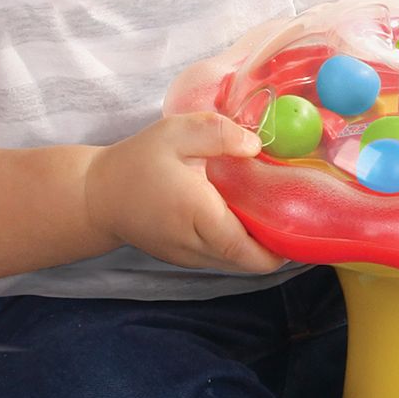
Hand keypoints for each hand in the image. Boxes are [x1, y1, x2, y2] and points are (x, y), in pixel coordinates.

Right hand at [86, 113, 285, 273]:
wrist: (95, 196)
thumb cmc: (136, 162)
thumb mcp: (175, 132)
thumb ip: (217, 133)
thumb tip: (255, 145)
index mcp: (196, 214)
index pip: (245, 248)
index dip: (279, 247)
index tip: (303, 231)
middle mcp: (194, 245)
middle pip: (247, 261)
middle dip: (275, 247)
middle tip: (296, 218)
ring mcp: (187, 258)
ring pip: (235, 264)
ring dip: (256, 248)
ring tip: (274, 217)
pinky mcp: (183, 259)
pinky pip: (221, 260)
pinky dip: (238, 247)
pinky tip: (246, 220)